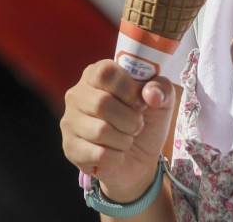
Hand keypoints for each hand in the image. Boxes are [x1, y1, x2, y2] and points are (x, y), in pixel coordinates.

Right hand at [60, 59, 174, 198]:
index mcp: (96, 74)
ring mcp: (69, 121)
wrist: (139, 159)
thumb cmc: (146, 122)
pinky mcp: (69, 148)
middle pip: (102, 103)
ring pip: (100, 131)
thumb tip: (151, 94)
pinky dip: (116, 157)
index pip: (105, 72)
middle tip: (137, 125)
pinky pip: (97, 154)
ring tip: (126, 139)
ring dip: (124, 140)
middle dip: (130, 120)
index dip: (128, 89)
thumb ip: (162, 88)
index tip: (140, 104)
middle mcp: (77, 94)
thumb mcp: (162, 101)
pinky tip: (116, 154)